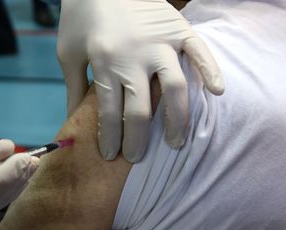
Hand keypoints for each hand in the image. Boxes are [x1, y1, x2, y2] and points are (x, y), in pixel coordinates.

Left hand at [57, 0, 223, 161]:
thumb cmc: (80, 18)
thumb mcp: (68, 53)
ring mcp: (160, 43)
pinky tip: (217, 91)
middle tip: (136, 157)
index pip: (109, 113)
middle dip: (137, 141)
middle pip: (140, 111)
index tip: (110, 155)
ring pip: (175, 90)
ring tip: (175, 142)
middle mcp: (135, 57)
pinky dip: (211, 70)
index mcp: (105, 63)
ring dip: (176, 121)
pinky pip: (200, 51)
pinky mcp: (178, 28)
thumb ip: (72, 88)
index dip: (110, 139)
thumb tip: (72, 121)